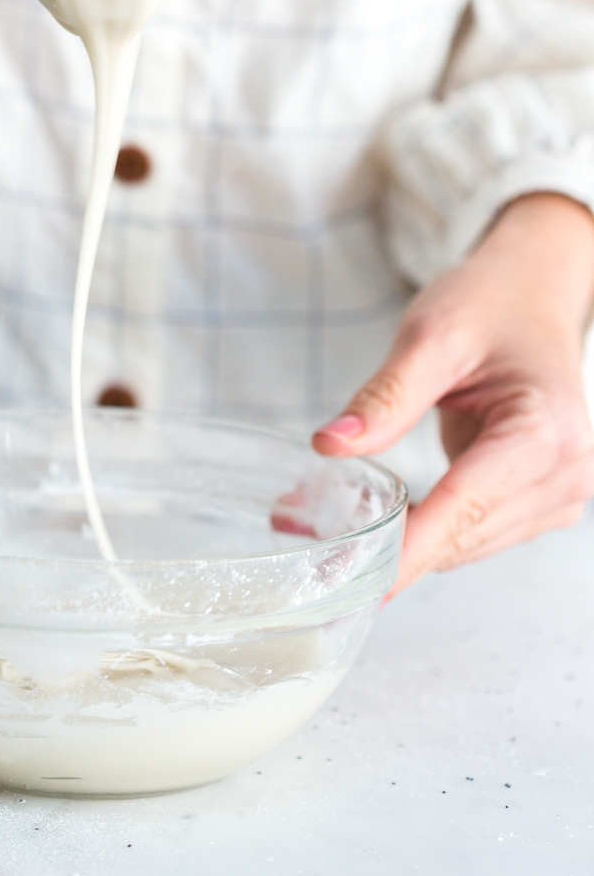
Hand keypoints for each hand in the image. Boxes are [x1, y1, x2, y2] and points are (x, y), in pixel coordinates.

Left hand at [313, 192, 593, 593]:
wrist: (530, 295)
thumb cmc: (488, 304)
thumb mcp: (430, 336)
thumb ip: (385, 396)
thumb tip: (331, 445)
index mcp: (544, 430)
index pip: (465, 506)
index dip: (409, 549)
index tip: (359, 581)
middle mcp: (564, 471)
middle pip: (465, 533)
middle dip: (390, 546)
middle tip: (310, 541)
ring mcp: (558, 490)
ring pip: (467, 542)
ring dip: (403, 544)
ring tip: (324, 526)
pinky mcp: (538, 498)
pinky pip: (474, 530)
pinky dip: (425, 529)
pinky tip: (375, 519)